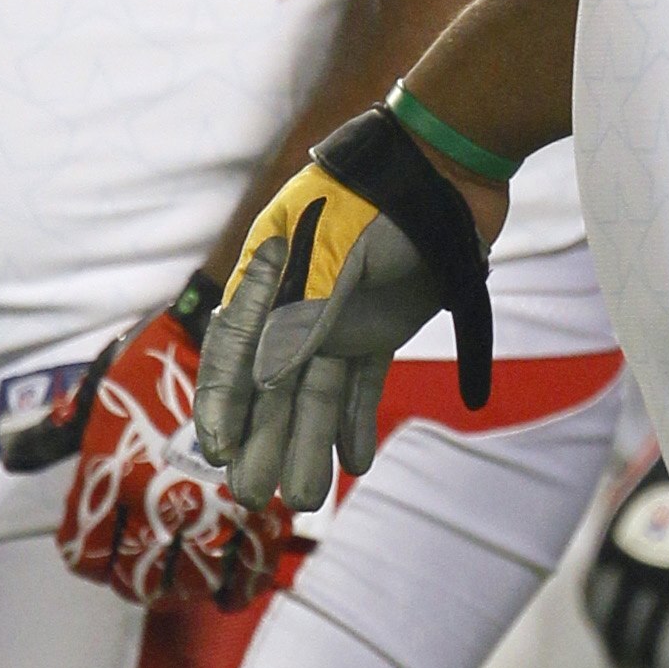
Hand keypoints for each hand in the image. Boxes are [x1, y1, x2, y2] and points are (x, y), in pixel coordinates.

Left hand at [49, 306, 289, 609]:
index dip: (91, 563)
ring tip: (186, 583)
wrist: (224, 328)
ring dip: (188, 590)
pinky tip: (231, 593)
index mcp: (112, 475)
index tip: (100, 559)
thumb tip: (12, 457)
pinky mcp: (262, 503)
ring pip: (195, 582)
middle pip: (141, 580)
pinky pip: (252, 567)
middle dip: (140, 585)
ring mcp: (213, 506)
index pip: (87, 555)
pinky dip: (242, 587)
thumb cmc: (154, 360)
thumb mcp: (97, 394)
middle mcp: (159, 500)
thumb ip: (58, 433)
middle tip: (145, 577)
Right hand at [195, 107, 493, 508]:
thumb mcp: (329, 260)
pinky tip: (356, 462)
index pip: (234, 351)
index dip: (224, 403)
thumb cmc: (377, 202)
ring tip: (309, 498)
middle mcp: (296, 302)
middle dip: (266, 442)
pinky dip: (357, 420)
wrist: (448, 169)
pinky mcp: (382, 324)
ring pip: (318, 391)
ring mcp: (340, 316)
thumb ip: (299, 323)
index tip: (220, 451)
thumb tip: (265, 389)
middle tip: (258, 498)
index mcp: (267, 276)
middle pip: (273, 384)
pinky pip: (362, 381)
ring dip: (311, 444)